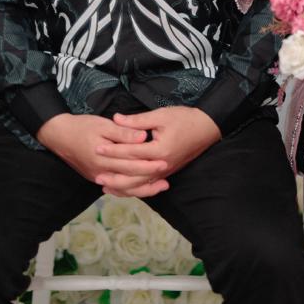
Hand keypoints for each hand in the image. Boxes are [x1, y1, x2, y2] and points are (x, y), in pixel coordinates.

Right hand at [37, 113, 169, 196]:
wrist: (59, 135)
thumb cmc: (82, 127)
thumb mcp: (103, 125)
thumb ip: (123, 133)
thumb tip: (143, 137)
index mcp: (104, 158)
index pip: (130, 165)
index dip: (148, 165)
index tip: (164, 163)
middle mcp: (101, 172)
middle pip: (129, 181)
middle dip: (149, 180)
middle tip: (167, 180)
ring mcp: (97, 177)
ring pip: (123, 188)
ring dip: (142, 189)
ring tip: (160, 186)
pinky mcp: (96, 177)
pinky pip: (116, 188)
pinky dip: (129, 189)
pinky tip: (141, 187)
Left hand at [92, 107, 221, 194]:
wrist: (207, 128)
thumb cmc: (185, 119)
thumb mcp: (161, 115)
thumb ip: (137, 121)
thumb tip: (116, 119)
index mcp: (159, 150)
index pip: (131, 152)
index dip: (113, 150)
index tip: (98, 148)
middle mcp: (162, 165)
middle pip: (133, 175)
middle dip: (114, 175)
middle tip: (96, 176)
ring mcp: (165, 171)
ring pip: (140, 184)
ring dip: (122, 186)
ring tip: (105, 186)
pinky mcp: (167, 172)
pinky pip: (148, 184)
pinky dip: (134, 188)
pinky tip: (124, 188)